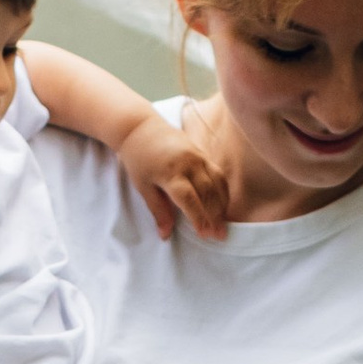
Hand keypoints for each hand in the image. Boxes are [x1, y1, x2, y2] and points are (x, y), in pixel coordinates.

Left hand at [118, 109, 230, 243]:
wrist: (141, 127)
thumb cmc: (138, 158)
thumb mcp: (142, 186)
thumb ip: (157, 210)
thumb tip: (165, 235)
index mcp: (170, 172)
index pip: (188, 199)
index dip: (198, 217)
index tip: (204, 234)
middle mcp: (188, 163)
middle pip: (207, 193)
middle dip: (214, 216)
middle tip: (219, 236)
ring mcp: (198, 156)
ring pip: (217, 183)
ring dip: (222, 205)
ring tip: (224, 224)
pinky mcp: (203, 153)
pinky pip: (218, 174)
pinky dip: (223, 191)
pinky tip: (223, 205)